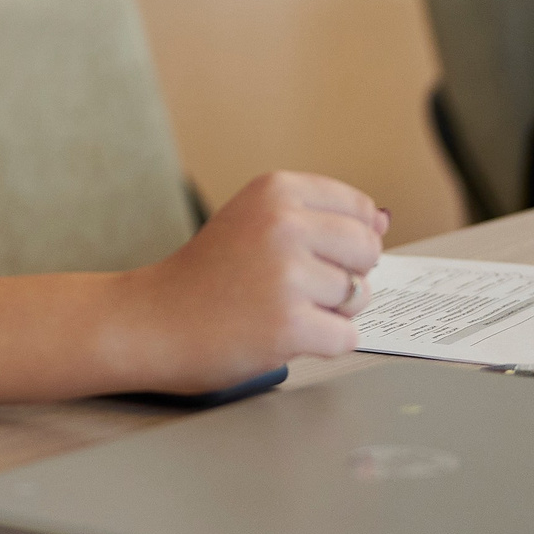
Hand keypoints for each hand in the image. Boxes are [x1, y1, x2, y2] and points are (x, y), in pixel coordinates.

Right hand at [109, 171, 388, 393]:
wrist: (149, 320)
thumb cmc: (203, 276)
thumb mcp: (254, 222)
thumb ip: (317, 218)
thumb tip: (383, 219)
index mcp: (276, 190)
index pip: (360, 209)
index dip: (343, 241)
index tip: (307, 254)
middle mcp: (284, 223)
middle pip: (368, 250)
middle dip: (345, 275)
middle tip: (294, 287)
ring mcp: (287, 274)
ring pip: (359, 296)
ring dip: (330, 312)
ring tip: (279, 309)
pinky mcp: (290, 323)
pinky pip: (346, 337)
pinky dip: (322, 344)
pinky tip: (281, 334)